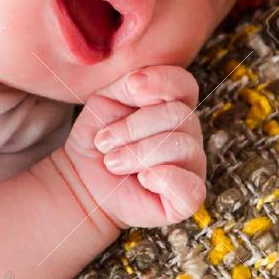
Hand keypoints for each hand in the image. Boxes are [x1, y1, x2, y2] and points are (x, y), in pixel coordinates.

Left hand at [63, 66, 206, 228]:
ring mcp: (192, 165)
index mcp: (171, 105)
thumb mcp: (103, 103)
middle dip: (133, 127)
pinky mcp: (188, 197)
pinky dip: (163, 179)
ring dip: (138, 153)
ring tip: (112, 162)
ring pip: (182, 147)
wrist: (86, 181)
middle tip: (104, 142)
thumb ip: (125, 88)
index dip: (162, 81)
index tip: (131, 85)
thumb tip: (139, 83)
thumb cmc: (99, 139)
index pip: (183, 84)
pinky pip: (190, 186)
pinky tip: (142, 179)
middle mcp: (188, 133)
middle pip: (178, 115)